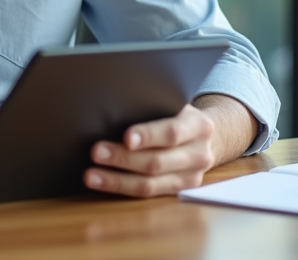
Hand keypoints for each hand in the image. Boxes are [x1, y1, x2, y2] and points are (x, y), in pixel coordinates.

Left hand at [83, 104, 216, 197]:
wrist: (206, 136)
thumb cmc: (178, 113)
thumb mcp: (174, 103)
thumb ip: (154, 106)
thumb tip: (114, 107)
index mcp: (199, 126)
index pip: (172, 132)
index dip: (148, 135)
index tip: (126, 137)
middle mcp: (199, 154)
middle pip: (157, 161)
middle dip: (123, 158)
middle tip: (96, 152)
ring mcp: (191, 177)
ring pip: (150, 184)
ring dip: (116, 180)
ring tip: (91, 175)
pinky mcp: (179, 191)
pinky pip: (147, 194)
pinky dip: (120, 188)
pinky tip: (101, 182)